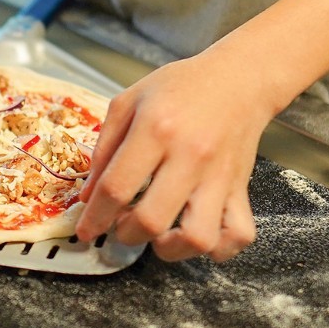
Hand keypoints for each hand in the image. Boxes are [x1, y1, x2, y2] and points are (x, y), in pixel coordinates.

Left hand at [76, 50, 276, 260]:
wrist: (238, 78)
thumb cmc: (180, 87)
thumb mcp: (129, 101)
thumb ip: (104, 147)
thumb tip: (88, 195)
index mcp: (156, 129)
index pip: (117, 187)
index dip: (95, 216)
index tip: (86, 231)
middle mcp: (189, 156)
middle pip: (152, 219)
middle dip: (126, 234)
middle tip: (122, 224)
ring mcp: (219, 176)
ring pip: (198, 237)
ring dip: (171, 248)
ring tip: (158, 235)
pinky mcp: (242, 188)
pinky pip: (238, 235)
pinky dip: (218, 249)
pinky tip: (196, 235)